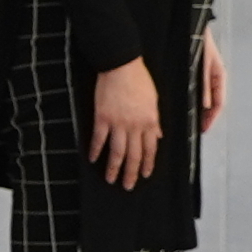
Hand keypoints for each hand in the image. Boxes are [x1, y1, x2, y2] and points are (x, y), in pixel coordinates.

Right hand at [87, 55, 163, 188]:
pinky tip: (93, 159)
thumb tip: (158, 135)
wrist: (122, 65)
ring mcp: (118, 123)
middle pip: (134, 155)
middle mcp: (135, 125)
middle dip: (131, 173)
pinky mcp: (102, 117)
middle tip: (128, 186)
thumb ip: (155, 120)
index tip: (145, 175)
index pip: (150, 149)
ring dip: (114, 168)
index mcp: (150, 121)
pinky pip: (99, 138)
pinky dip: (96, 150)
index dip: (147, 164)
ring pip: (117, 151)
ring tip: (111, 179)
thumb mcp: (154, 100)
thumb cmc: (139, 79)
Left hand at [198, 31, 228, 133]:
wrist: (191, 26)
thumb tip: (205, 105)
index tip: (204, 129)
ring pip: (204, 99)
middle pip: (212, 104)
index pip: (219, 103)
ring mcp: (205, 76)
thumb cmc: (200, 41)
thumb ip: (204, 85)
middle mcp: (213, 78)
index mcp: (219, 76)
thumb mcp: (204, 64)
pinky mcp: (196, 74)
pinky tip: (183, 106)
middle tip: (195, 129)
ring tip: (189, 121)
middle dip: (205, 117)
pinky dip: (192, 101)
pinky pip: (197, 91)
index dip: (212, 118)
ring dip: (198, 111)